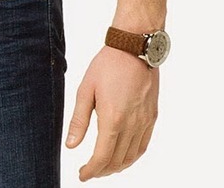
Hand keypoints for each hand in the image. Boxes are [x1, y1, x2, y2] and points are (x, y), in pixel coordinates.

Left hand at [65, 44, 158, 180]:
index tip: (82, 175)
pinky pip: (144, 145)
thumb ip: (79, 120)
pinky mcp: (152, 116)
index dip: (91, 170)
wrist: (135, 48)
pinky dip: (132, 157)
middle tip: (89, 171)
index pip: (102, 157)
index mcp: (113, 118)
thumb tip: (71, 146)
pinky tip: (123, 156)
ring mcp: (145, 121)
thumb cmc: (107, 65)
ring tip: (103, 167)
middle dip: (102, 171)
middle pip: (117, 160)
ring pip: (132, 156)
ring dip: (117, 166)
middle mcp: (132, 123)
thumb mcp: (85, 90)